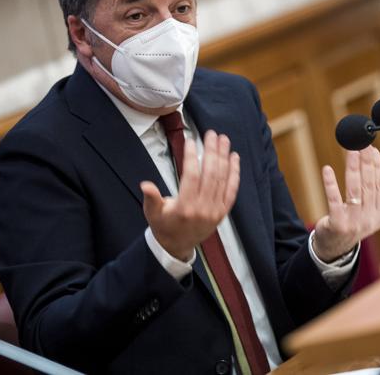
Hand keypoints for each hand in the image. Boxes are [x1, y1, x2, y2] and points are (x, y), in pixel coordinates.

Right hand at [141, 131, 239, 260]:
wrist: (177, 246)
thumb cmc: (163, 225)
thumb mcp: (152, 212)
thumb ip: (151, 198)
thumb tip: (145, 185)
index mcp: (185, 207)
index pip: (191, 176)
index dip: (191, 157)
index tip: (191, 141)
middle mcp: (203, 208)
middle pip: (210, 174)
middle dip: (212, 152)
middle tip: (211, 134)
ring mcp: (215, 211)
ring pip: (222, 180)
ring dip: (224, 158)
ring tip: (223, 140)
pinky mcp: (223, 212)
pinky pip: (231, 190)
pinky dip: (234, 173)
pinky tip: (234, 158)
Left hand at [312, 146, 379, 262]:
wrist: (334, 248)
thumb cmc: (354, 225)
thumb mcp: (376, 215)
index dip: (377, 167)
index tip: (373, 150)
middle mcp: (370, 219)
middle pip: (368, 186)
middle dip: (366, 164)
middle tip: (362, 144)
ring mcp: (354, 223)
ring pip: (354, 191)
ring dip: (353, 169)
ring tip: (351, 151)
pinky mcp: (337, 224)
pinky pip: (335, 202)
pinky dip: (331, 185)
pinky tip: (327, 169)